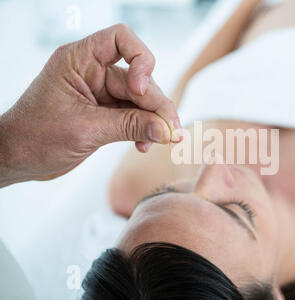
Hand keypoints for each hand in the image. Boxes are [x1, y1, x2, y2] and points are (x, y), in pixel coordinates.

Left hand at [0, 24, 181, 185]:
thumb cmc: (35, 137)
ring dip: (154, 120)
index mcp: (79, 60)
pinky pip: (134, 116)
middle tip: (171, 130)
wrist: (16, 159)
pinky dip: (143, 129)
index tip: (139, 90)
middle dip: (156, 104)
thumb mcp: (86, 130)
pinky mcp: (105, 114)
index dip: (140, 60)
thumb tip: (167, 130)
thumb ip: (129, 126)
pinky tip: (144, 145)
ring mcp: (100, 93)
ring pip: (140, 100)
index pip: (121, 39)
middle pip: (139, 78)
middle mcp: (92, 72)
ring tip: (163, 140)